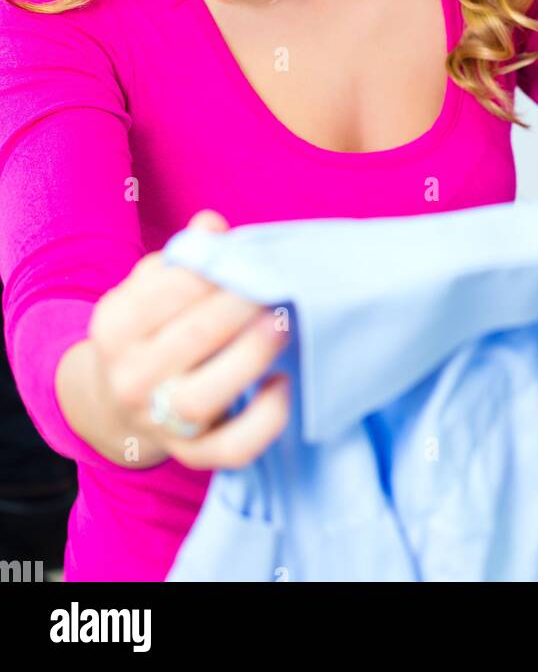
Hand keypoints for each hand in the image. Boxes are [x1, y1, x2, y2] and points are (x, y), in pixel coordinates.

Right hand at [87, 210, 290, 469]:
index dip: (213, 270)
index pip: (165, 291)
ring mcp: (157, 422)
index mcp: (114, 326)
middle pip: (190, 340)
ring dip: (249, 357)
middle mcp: (129, 378)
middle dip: (240, 308)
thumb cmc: (152, 328)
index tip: (247, 257)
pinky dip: (262, 421)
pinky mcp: (191, 455)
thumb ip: (183, 258)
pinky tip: (280, 384)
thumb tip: (211, 225)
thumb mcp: (151, 287)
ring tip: (281, 324)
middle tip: (275, 286)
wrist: (118, 403)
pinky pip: (229, 449)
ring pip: (201, 398)